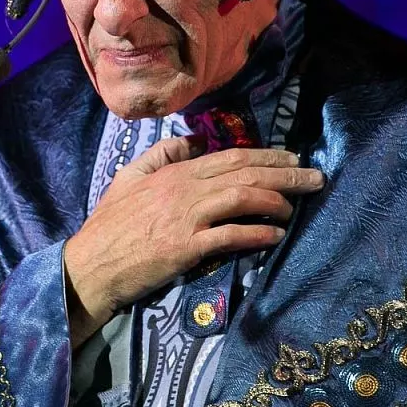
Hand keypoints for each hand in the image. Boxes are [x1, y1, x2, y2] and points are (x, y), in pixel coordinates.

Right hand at [63, 136, 323, 347]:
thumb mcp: (129, 178)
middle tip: (315, 177)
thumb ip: (160, 156)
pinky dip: (257, 234)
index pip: (229, 156)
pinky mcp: (186, 247)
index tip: (293, 157)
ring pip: (241, 198)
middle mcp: (183, 189)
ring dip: (276, 200)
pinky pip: (230, 236)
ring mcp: (186, 218)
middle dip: (285, 173)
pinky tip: (275, 235)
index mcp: (173, 172)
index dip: (266, 155)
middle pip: (243, 173)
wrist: (91, 264)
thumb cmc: (109, 225)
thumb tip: (191, 141)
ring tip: (298, 205)